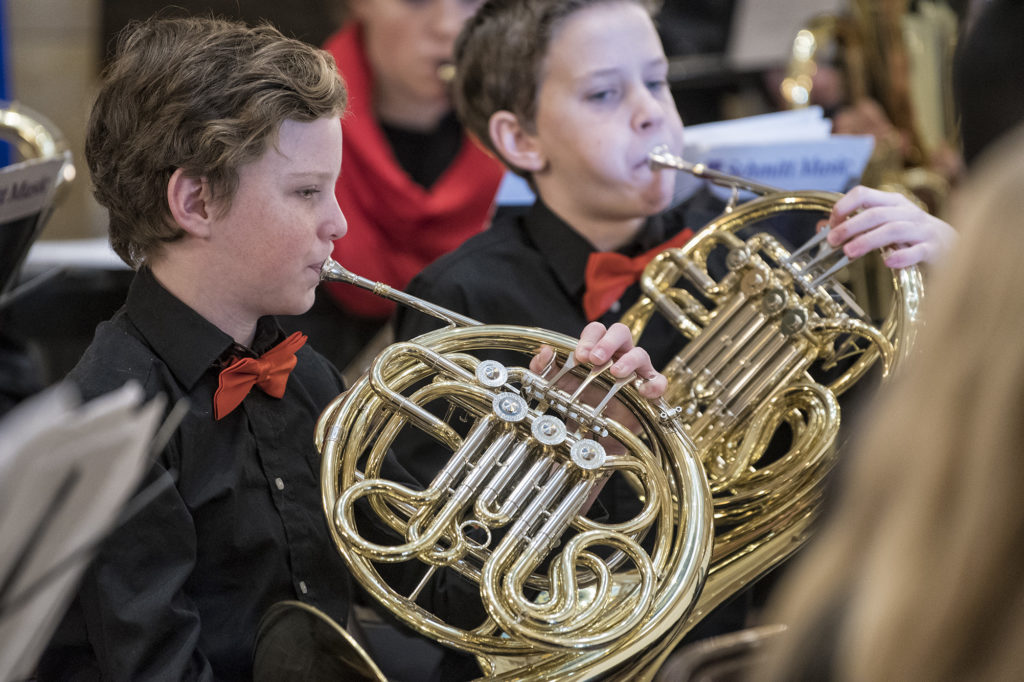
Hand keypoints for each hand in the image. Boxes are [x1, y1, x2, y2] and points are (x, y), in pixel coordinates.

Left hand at [528, 322, 666, 400]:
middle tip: (594, 358)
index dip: (589, 338)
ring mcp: (636, 371)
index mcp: (597, 349)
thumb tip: (544, 352)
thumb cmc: (578, 402)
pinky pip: (659, 382)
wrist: (590, 433)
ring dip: (628, 360)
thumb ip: (545, 369)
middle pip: (621, 332)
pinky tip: (644, 390)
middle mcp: (618, 355)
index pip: (597, 330)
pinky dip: (654, 383)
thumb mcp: (557, 386)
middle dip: (608, 342)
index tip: (579, 356)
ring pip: (640, 353)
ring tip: (615, 372)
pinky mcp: (649, 392)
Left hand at [825, 185, 956, 267]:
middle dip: (851, 226)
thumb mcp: (884, 226)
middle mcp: (908, 212)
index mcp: (893, 203)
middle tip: (832, 240)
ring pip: (894, 230)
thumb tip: (821, 228)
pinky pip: (918, 251)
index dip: (844, 206)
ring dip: (868, 240)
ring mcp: (922, 230)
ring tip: (849, 252)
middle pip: (876, 214)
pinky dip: (902, 256)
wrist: (954, 247)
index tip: (830, 222)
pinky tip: (888, 262)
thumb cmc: (912, 237)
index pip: (864, 194)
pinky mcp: (934, 249)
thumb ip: (856, 226)